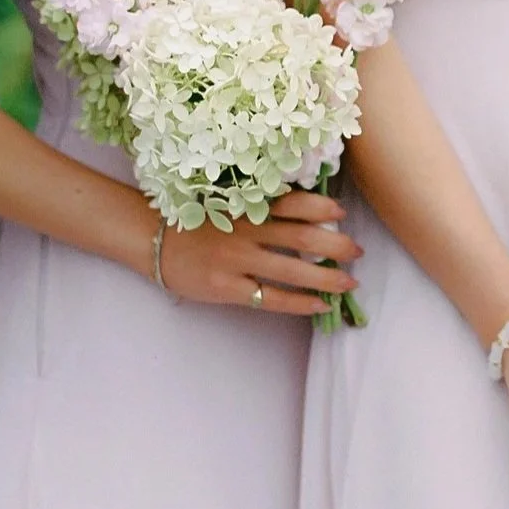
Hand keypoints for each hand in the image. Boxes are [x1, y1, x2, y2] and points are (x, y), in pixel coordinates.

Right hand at [158, 192, 361, 314]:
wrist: (150, 240)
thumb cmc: (195, 219)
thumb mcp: (226, 202)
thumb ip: (260, 206)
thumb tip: (309, 214)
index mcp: (246, 206)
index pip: (293, 203)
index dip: (321, 207)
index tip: (341, 212)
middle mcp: (246, 231)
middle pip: (302, 238)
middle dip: (336, 245)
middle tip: (357, 251)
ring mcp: (236, 261)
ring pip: (293, 271)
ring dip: (327, 278)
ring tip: (350, 282)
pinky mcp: (227, 288)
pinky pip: (272, 298)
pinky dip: (300, 302)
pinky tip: (321, 305)